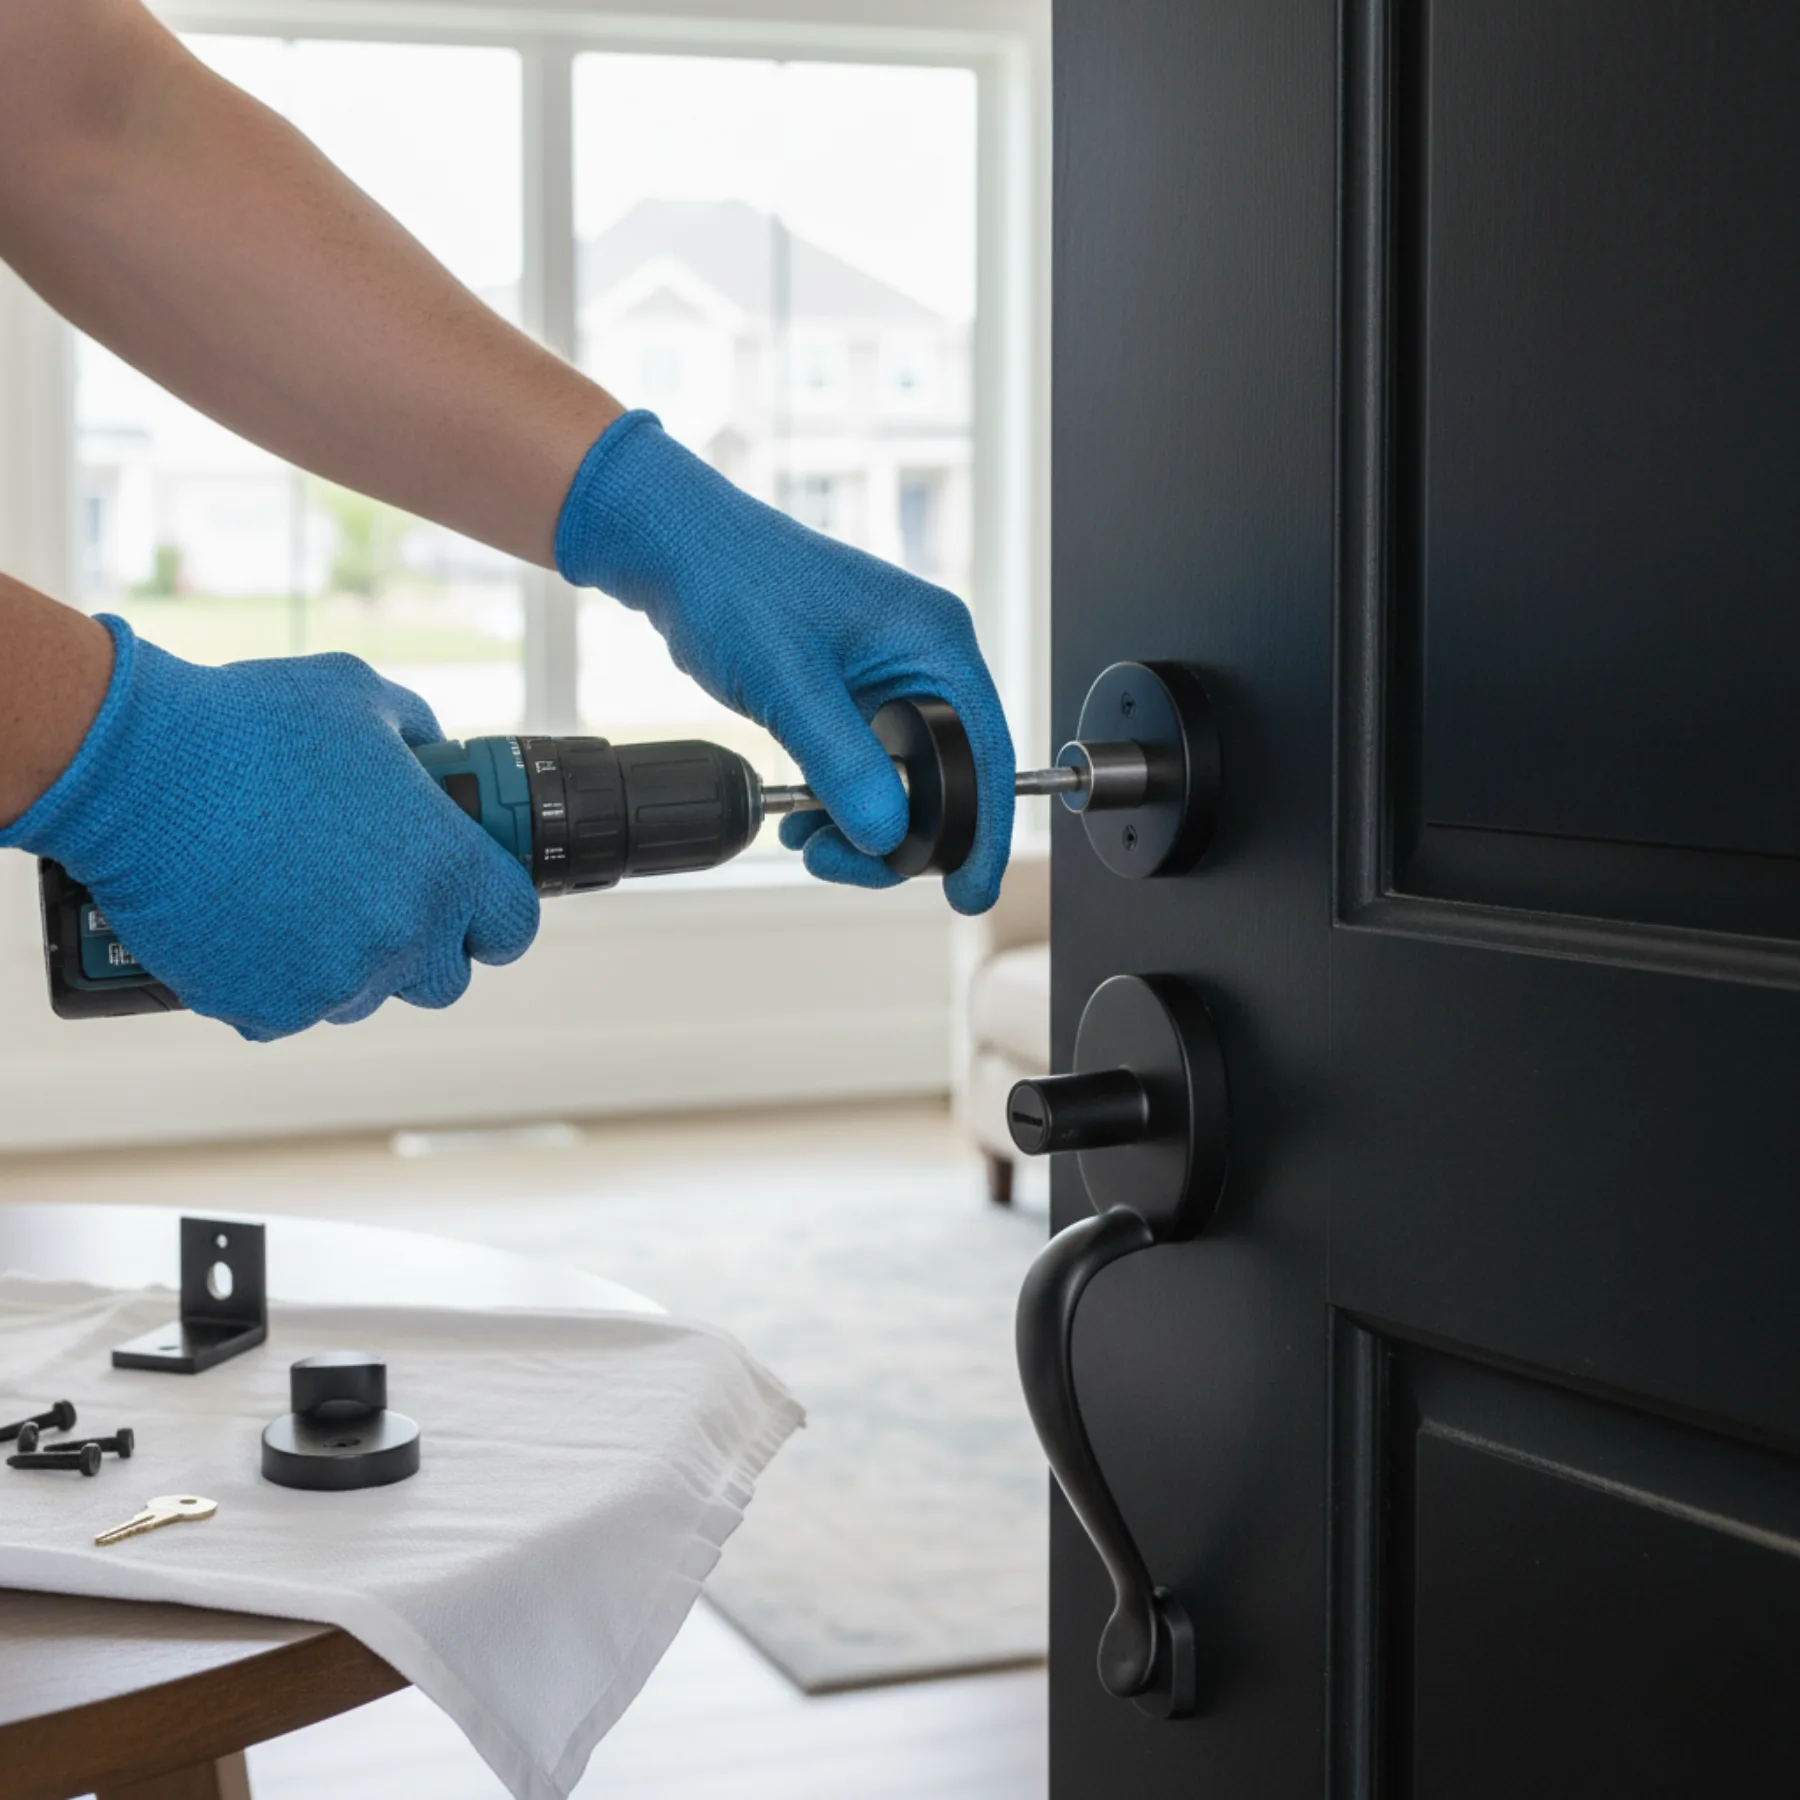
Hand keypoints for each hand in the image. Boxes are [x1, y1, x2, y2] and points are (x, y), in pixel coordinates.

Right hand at [0, 618, 538, 1040]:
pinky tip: (244, 925)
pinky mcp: (265, 1008)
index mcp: (447, 869)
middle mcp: (402, 936)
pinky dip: (270, 978)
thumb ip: (419, 735)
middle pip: (443, 978)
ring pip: (362, 995)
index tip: (472, 908)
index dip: (493, 916)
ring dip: (342, 962)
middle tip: (373, 903)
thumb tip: (435, 754)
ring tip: (292, 901)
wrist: (136, 768)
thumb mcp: (362, 700)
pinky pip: (287, 1010)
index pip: (512, 926)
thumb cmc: (251, 725)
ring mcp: (335, 981)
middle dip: (419, 947)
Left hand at [554, 412, 1014, 912]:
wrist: (677, 551)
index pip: (985, 751)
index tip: (969, 888)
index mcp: (936, 642)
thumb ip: (843, 763)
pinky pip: (866, 769)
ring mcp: (890, 680)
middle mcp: (924, 661)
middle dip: (896, 833)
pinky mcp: (854, 697)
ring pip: (901, 784)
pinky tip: (802, 816)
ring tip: (808, 840)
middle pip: (946, 780)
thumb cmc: (734, 582)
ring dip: (860, 824)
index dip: (983, 829)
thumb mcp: (790, 683)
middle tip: (840, 861)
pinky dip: (838, 801)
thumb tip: (886, 835)